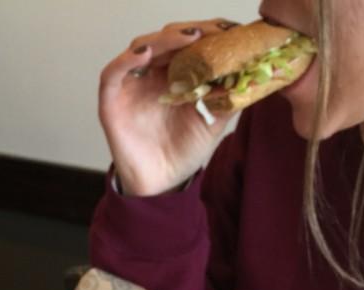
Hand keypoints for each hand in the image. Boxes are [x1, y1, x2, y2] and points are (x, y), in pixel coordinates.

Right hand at [98, 19, 239, 195]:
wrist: (162, 184)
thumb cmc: (183, 152)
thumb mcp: (215, 121)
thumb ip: (228, 96)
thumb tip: (252, 73)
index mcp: (176, 75)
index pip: (188, 43)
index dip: (207, 32)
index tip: (229, 31)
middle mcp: (153, 75)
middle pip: (166, 39)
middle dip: (189, 32)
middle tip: (212, 32)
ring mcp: (131, 86)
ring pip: (141, 48)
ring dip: (164, 40)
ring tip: (188, 37)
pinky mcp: (111, 101)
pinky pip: (112, 74)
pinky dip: (126, 60)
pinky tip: (144, 54)